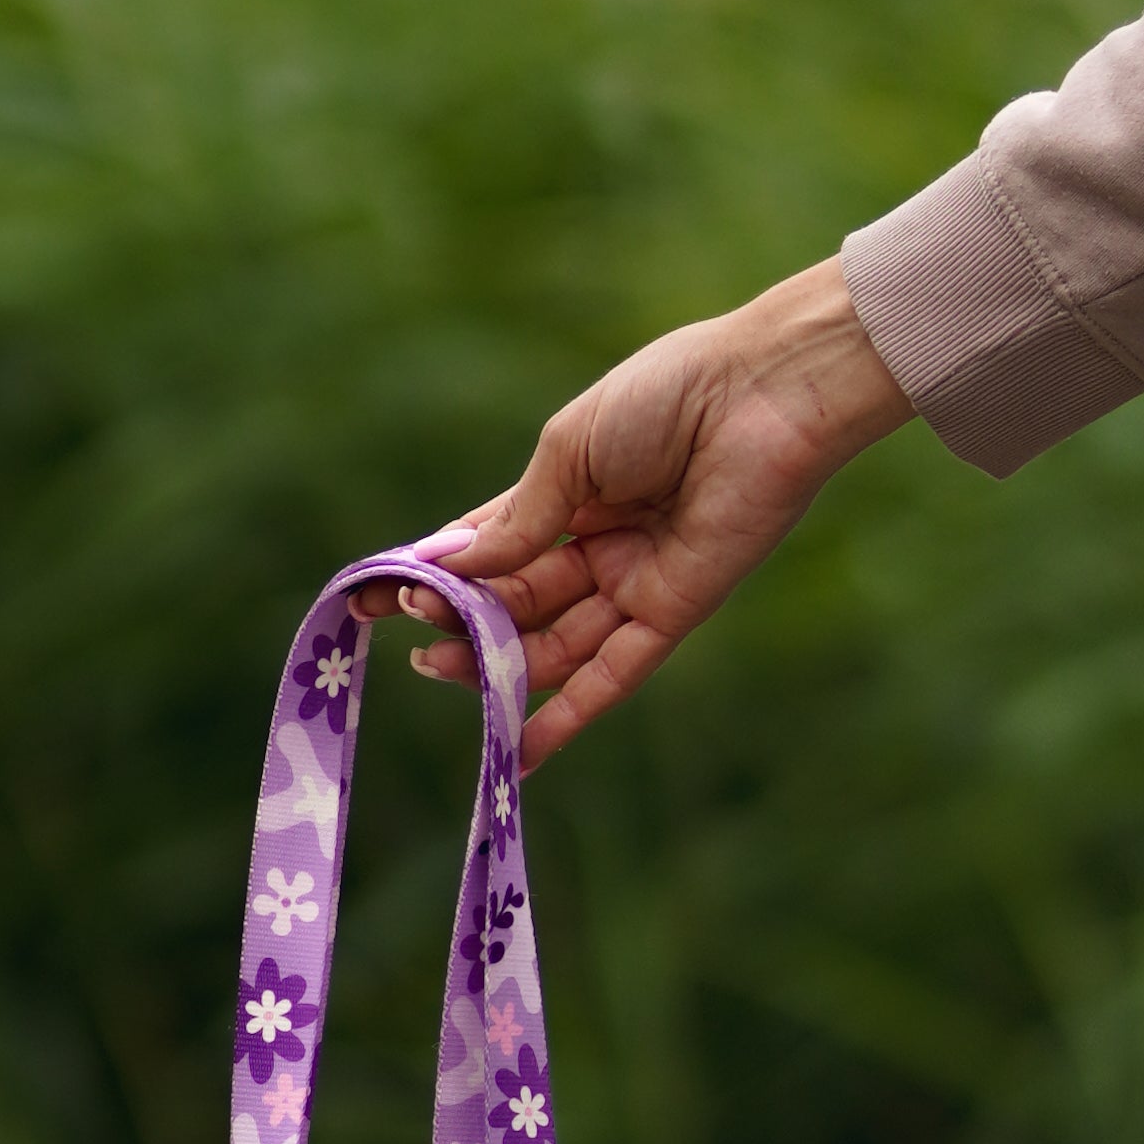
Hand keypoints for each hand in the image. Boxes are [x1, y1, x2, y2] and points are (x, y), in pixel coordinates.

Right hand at [396, 258, 916, 771]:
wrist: (765, 393)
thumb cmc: (668, 396)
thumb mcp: (571, 451)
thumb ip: (516, 522)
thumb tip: (447, 570)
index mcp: (568, 494)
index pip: (490, 550)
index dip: (437, 577)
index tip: (379, 599)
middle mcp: (598, 545)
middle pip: (516, 604)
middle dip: (464, 624)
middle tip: (420, 639)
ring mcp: (634, 582)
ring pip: (554, 643)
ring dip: (497, 665)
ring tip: (442, 670)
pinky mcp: (674, 612)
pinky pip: (614, 674)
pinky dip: (568, 714)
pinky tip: (518, 750)